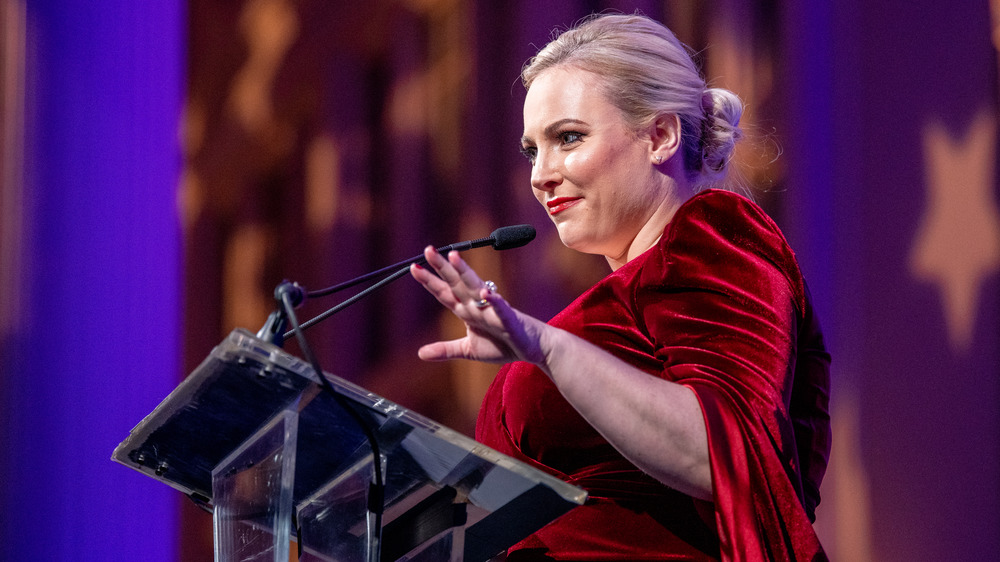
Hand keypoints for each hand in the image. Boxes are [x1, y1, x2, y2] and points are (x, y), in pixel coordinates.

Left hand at [409, 246, 547, 364]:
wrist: (533, 349)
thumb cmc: (503, 345)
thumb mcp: (468, 350)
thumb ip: (446, 349)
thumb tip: (420, 354)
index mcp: (467, 311)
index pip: (445, 292)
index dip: (429, 281)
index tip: (413, 267)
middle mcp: (478, 305)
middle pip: (457, 283)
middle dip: (442, 267)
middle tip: (428, 249)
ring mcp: (493, 310)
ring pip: (476, 288)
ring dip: (465, 273)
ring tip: (454, 257)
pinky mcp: (509, 320)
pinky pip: (501, 309)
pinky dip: (494, 301)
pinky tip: (485, 292)